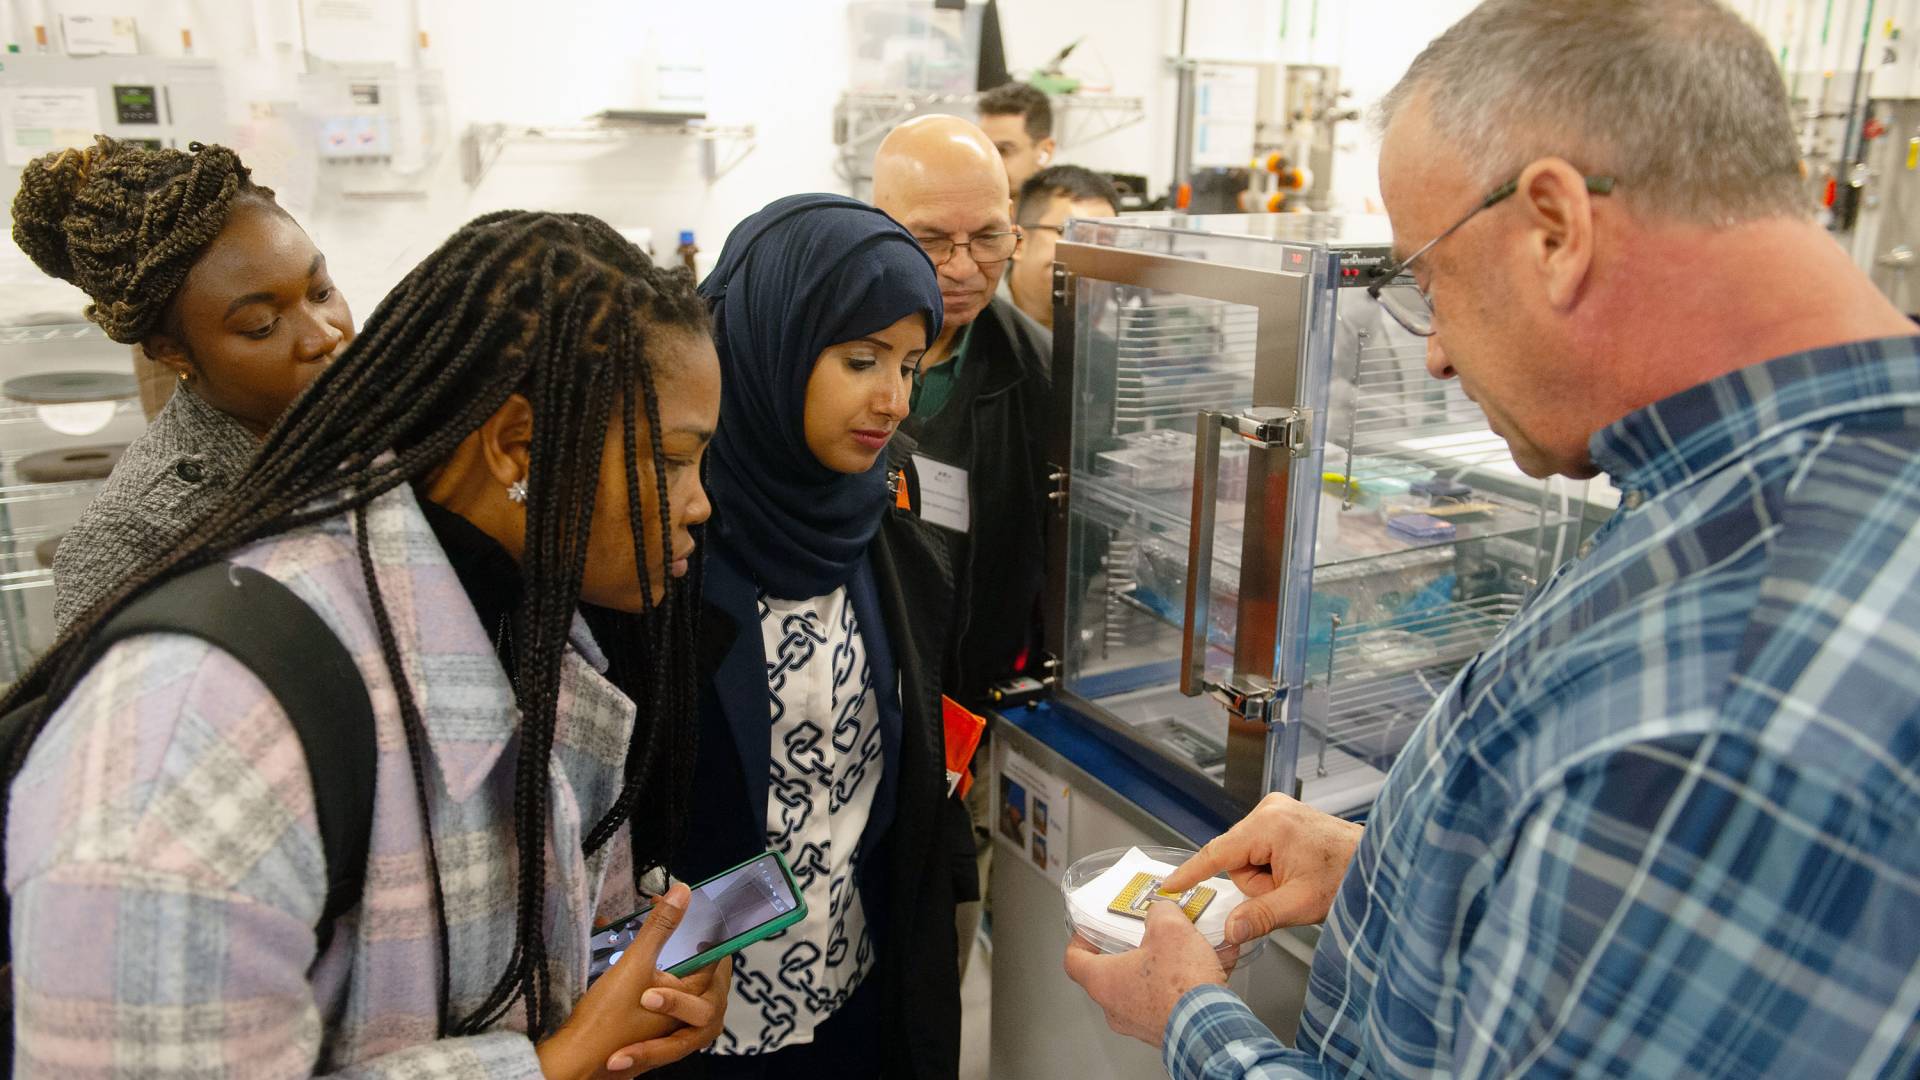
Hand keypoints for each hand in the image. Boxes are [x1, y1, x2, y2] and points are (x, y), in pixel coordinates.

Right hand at [536, 884, 731, 1078]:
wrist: (575, 1061)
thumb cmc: (607, 1019)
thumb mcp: (635, 965)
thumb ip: (660, 928)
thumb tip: (683, 892)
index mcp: (694, 999)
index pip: (713, 958)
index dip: (702, 929)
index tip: (685, 906)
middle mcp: (685, 1016)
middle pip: (695, 970)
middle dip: (685, 943)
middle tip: (668, 918)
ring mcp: (665, 1025)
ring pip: (672, 982)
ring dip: (659, 957)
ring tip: (644, 934)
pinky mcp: (645, 1029)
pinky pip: (654, 994)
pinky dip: (644, 973)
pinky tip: (620, 957)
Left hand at [1062, 898, 1228, 1045]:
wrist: (1211, 1027)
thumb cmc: (1181, 984)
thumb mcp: (1170, 927)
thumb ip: (1160, 912)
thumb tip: (1162, 911)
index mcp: (1104, 980)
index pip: (1074, 960)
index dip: (1081, 940)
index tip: (1091, 931)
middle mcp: (1116, 1007)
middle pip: (1112, 973)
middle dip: (1131, 950)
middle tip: (1145, 934)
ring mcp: (1139, 1023)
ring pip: (1143, 988)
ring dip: (1160, 967)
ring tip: (1185, 949)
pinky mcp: (1165, 1031)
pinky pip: (1168, 1001)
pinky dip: (1182, 985)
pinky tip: (1206, 968)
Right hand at [1161, 791, 1362, 944]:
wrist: (1378, 863)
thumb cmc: (1347, 877)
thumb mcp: (1299, 904)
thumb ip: (1259, 916)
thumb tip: (1230, 930)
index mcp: (1270, 825)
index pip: (1217, 852)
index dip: (1191, 873)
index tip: (1167, 885)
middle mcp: (1271, 810)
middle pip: (1234, 857)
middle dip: (1255, 881)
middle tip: (1287, 891)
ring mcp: (1278, 809)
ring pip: (1247, 854)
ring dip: (1265, 875)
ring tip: (1297, 879)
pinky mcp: (1284, 815)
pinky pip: (1259, 846)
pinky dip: (1271, 864)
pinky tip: (1296, 869)